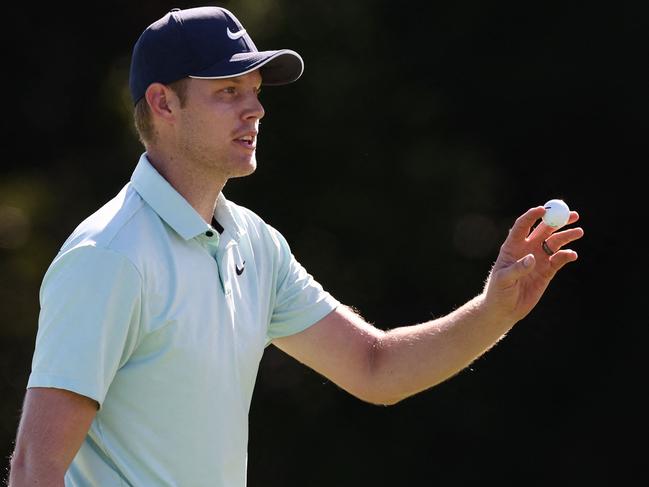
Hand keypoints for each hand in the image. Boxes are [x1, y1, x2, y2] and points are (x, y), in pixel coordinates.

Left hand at [483, 206, 583, 323]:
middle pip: (544, 230)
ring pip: (555, 243)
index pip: (523, 226)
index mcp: (512, 247)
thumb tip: (532, 258)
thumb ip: (517, 269)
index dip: (533, 215)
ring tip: (578, 232)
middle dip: (558, 221)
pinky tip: (571, 255)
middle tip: (573, 215)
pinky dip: (566, 256)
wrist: (505, 309)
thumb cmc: (498, 292)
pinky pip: (559, 260)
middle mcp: (527, 249)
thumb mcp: (503, 280)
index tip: (544, 209)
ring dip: (567, 236)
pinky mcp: (547, 271)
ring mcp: (538, 259)